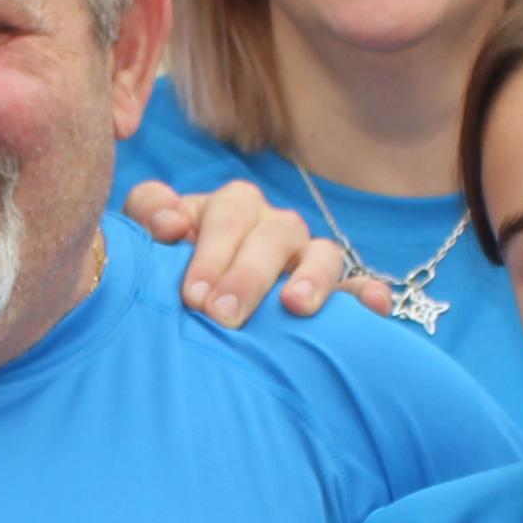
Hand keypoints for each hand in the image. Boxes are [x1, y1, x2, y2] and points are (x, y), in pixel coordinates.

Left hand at [124, 178, 380, 325]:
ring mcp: (306, 258)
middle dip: (246, 274)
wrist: (194, 311)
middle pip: (270, 236)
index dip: (210, 246)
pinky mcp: (336, 292)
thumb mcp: (148, 239)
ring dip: (311, 277)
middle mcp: (273, 227)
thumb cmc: (168, 269)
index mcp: (231, 208)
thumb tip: (171, 223)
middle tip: (221, 314)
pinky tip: (374, 306)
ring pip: (321, 253)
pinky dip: (367, 295)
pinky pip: (359, 288)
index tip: (191, 294)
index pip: (227, 211)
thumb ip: (148, 214)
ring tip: (294, 306)